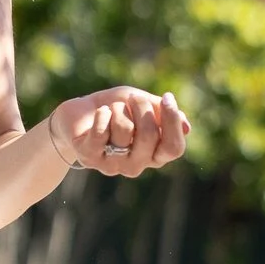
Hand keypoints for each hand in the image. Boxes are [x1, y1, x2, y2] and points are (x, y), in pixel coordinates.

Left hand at [47, 85, 188, 179]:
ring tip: (111, 110)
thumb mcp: (141, 104)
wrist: (78, 114)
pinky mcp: (90, 158)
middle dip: (142, 108)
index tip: (167, 98)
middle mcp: (136, 165)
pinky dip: (102, 114)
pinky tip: (100, 113)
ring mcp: (113, 165)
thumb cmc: (115, 109)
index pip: (174, 148)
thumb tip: (186, 127)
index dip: (172, 122)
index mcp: (154, 154)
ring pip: (124, 130)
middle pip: (149, 136)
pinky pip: (101, 131)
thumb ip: (161, 114)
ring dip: (118, 109)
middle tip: (133, 98)